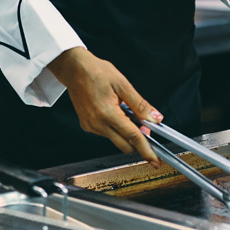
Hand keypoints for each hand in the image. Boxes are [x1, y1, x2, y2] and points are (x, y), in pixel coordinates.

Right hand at [48, 47, 162, 167]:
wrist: (74, 69)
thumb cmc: (96, 72)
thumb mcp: (123, 84)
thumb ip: (140, 104)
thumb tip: (155, 117)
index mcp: (107, 114)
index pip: (132, 137)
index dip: (146, 150)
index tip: (155, 160)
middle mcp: (97, 124)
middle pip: (125, 145)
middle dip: (138, 141)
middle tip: (147, 127)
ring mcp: (90, 127)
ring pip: (116, 139)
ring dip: (126, 132)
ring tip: (126, 110)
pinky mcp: (87, 126)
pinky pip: (106, 133)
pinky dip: (116, 128)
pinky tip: (117, 113)